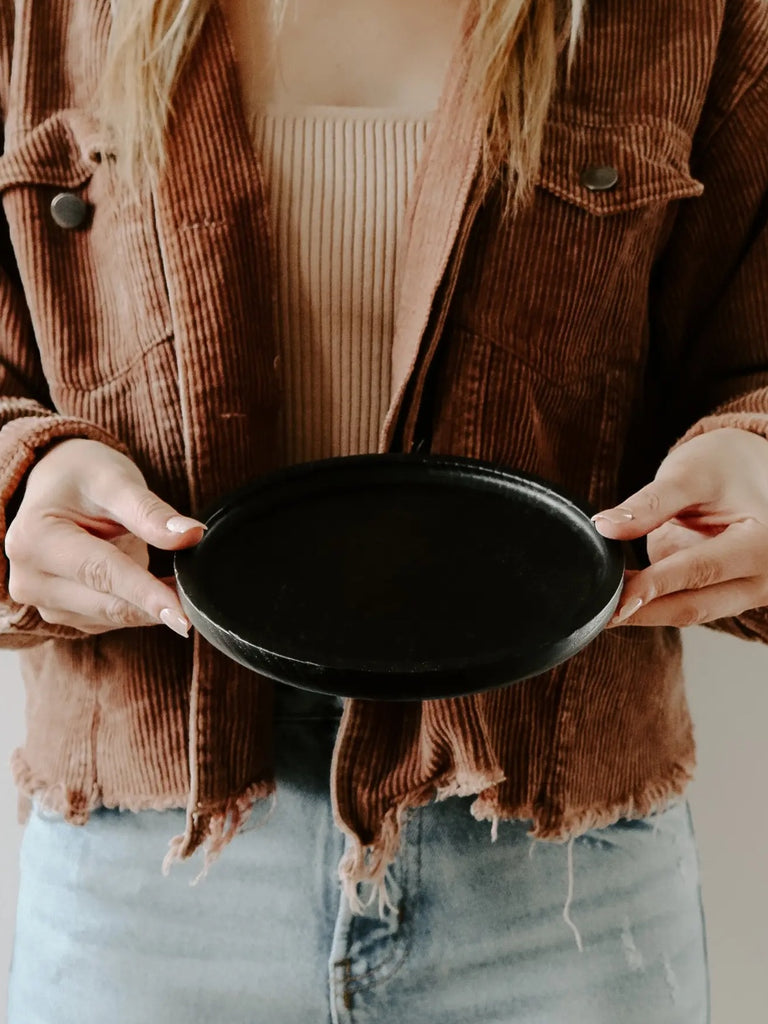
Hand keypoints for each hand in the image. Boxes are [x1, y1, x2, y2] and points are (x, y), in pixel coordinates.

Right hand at [4, 439, 204, 635]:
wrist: (56, 483)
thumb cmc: (82, 475)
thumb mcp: (115, 480)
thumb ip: (150, 511)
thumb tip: (192, 535)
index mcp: (35, 540)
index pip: (101, 573)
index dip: (146, 593)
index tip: (183, 614)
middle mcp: (30, 579)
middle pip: (106, 603)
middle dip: (157, 604)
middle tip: (200, 597)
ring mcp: (44, 601)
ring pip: (112, 617)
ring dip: (152, 607)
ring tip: (182, 583)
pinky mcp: (64, 612)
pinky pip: (111, 618)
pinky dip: (141, 607)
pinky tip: (162, 589)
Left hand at [592, 428, 767, 626]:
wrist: (748, 468)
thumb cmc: (724, 467)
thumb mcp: (690, 475)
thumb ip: (651, 504)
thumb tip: (605, 527)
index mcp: (763, 544)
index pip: (701, 571)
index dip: (655, 586)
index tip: (618, 598)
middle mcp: (762, 576)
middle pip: (695, 606)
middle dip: (644, 611)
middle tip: (599, 612)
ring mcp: (744, 591)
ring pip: (689, 613)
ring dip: (644, 612)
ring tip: (601, 607)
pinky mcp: (722, 594)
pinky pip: (684, 605)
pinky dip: (651, 605)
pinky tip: (618, 599)